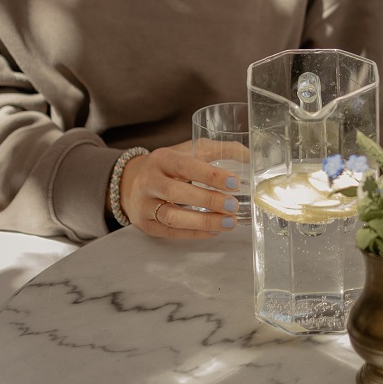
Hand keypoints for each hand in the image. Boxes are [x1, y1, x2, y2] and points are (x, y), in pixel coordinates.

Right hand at [117, 140, 243, 238]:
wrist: (133, 182)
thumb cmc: (171, 166)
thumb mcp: (190, 151)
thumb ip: (219, 150)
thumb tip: (249, 155)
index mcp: (161, 159)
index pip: (185, 166)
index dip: (211, 175)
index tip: (235, 182)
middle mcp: (149, 181)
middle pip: (176, 192)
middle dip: (208, 200)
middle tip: (234, 205)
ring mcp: (145, 205)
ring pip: (172, 217)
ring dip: (203, 221)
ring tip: (229, 222)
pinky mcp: (146, 224)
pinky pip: (171, 232)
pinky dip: (195, 233)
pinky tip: (215, 231)